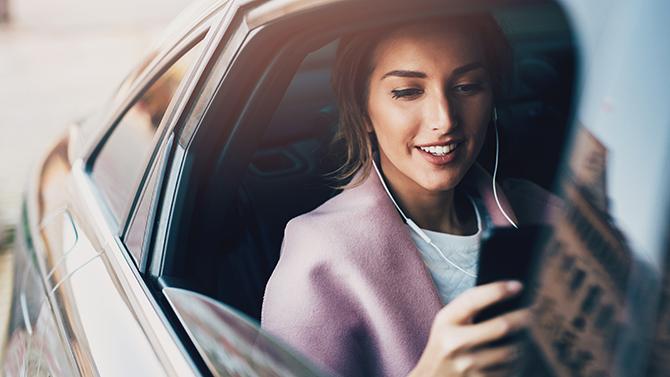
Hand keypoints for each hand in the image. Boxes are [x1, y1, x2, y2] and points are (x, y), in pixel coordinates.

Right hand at [408, 281, 529, 376]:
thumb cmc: (444, 344)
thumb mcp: (446, 322)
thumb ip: (468, 308)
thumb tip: (508, 292)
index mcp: (446, 321)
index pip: (473, 300)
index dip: (498, 290)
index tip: (519, 286)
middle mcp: (454, 343)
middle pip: (501, 326)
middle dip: (523, 318)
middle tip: (534, 312)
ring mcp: (466, 366)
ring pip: (510, 351)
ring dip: (524, 343)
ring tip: (528, 337)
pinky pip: (509, 370)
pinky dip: (517, 363)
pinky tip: (517, 357)